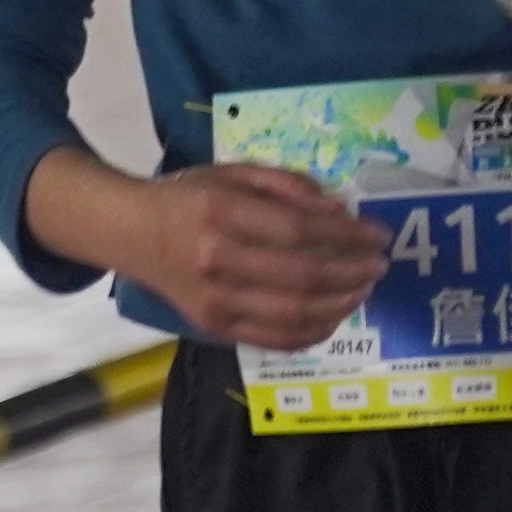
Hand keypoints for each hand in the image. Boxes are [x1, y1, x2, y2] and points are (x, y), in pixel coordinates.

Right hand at [34, 152, 386, 346]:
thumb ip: (287, 186)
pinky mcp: (215, 328)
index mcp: (221, 212)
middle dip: (352, 271)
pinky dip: (314, 333)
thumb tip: (341, 209)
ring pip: (294, 313)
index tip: (377, 234)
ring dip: (341, 304)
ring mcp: (215, 301)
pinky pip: (275, 340)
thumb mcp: (234, 171)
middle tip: (379, 264)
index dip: (346, 234)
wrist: (132, 233)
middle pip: (302, 274)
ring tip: (364, 288)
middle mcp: (217, 260)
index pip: (298, 229)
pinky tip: (335, 316)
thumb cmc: (188, 197)